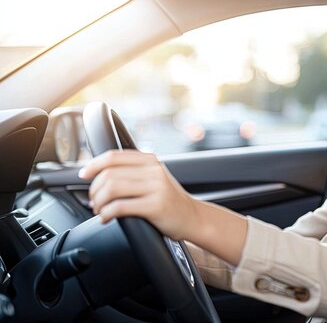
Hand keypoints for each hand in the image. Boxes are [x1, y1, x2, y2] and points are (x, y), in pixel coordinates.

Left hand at [78, 150, 198, 240]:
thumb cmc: (170, 201)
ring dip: (99, 202)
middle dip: (94, 189)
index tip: (84, 175)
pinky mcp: (155, 206)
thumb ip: (134, 172)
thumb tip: (99, 173)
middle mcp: (154, 171)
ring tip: (100, 210)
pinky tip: (106, 218)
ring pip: (112, 189)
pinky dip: (107, 213)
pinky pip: (120, 207)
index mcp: (151, 161)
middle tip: (94, 201)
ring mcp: (156, 188)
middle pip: (109, 174)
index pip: (114, 156)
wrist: (193, 217)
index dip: (94, 165)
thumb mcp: (155, 178)